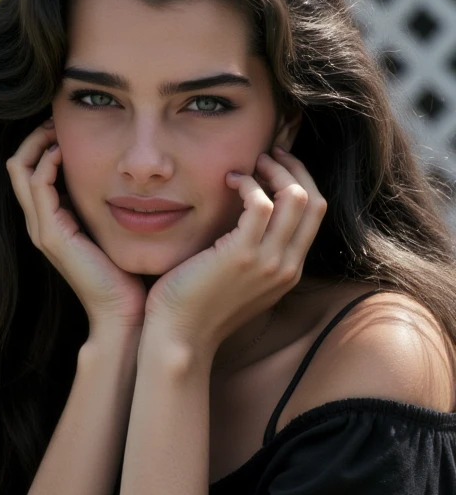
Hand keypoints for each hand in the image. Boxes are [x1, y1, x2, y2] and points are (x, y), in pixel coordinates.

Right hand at [6, 120, 146, 332]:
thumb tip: (129, 176)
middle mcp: (41, 224)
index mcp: (54, 221)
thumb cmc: (128, 275)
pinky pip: (37, 187)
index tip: (66, 124)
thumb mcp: (115, 229)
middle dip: (35, 135)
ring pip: (20, 169)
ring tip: (58, 126)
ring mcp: (42, 230)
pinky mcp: (51, 236)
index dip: (43, 142)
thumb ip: (111, 205)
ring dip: (37, 141)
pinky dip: (47, 163)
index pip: (32, 170)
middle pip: (18, 165)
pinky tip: (64, 151)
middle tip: (58, 117)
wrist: (124, 314)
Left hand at [143, 146, 327, 355]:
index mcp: (289, 271)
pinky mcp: (242, 256)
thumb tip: (252, 214)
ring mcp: (268, 262)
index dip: (299, 181)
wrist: (179, 338)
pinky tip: (228, 181)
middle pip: (314, 201)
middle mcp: (287, 266)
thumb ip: (253, 253)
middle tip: (265, 155)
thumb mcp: (238, 280)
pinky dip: (248, 184)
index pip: (315, 213)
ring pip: (296, 198)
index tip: (275, 166)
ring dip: (273, 171)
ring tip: (247, 166)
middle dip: (292, 169)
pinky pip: (260, 203)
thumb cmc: (197, 307)